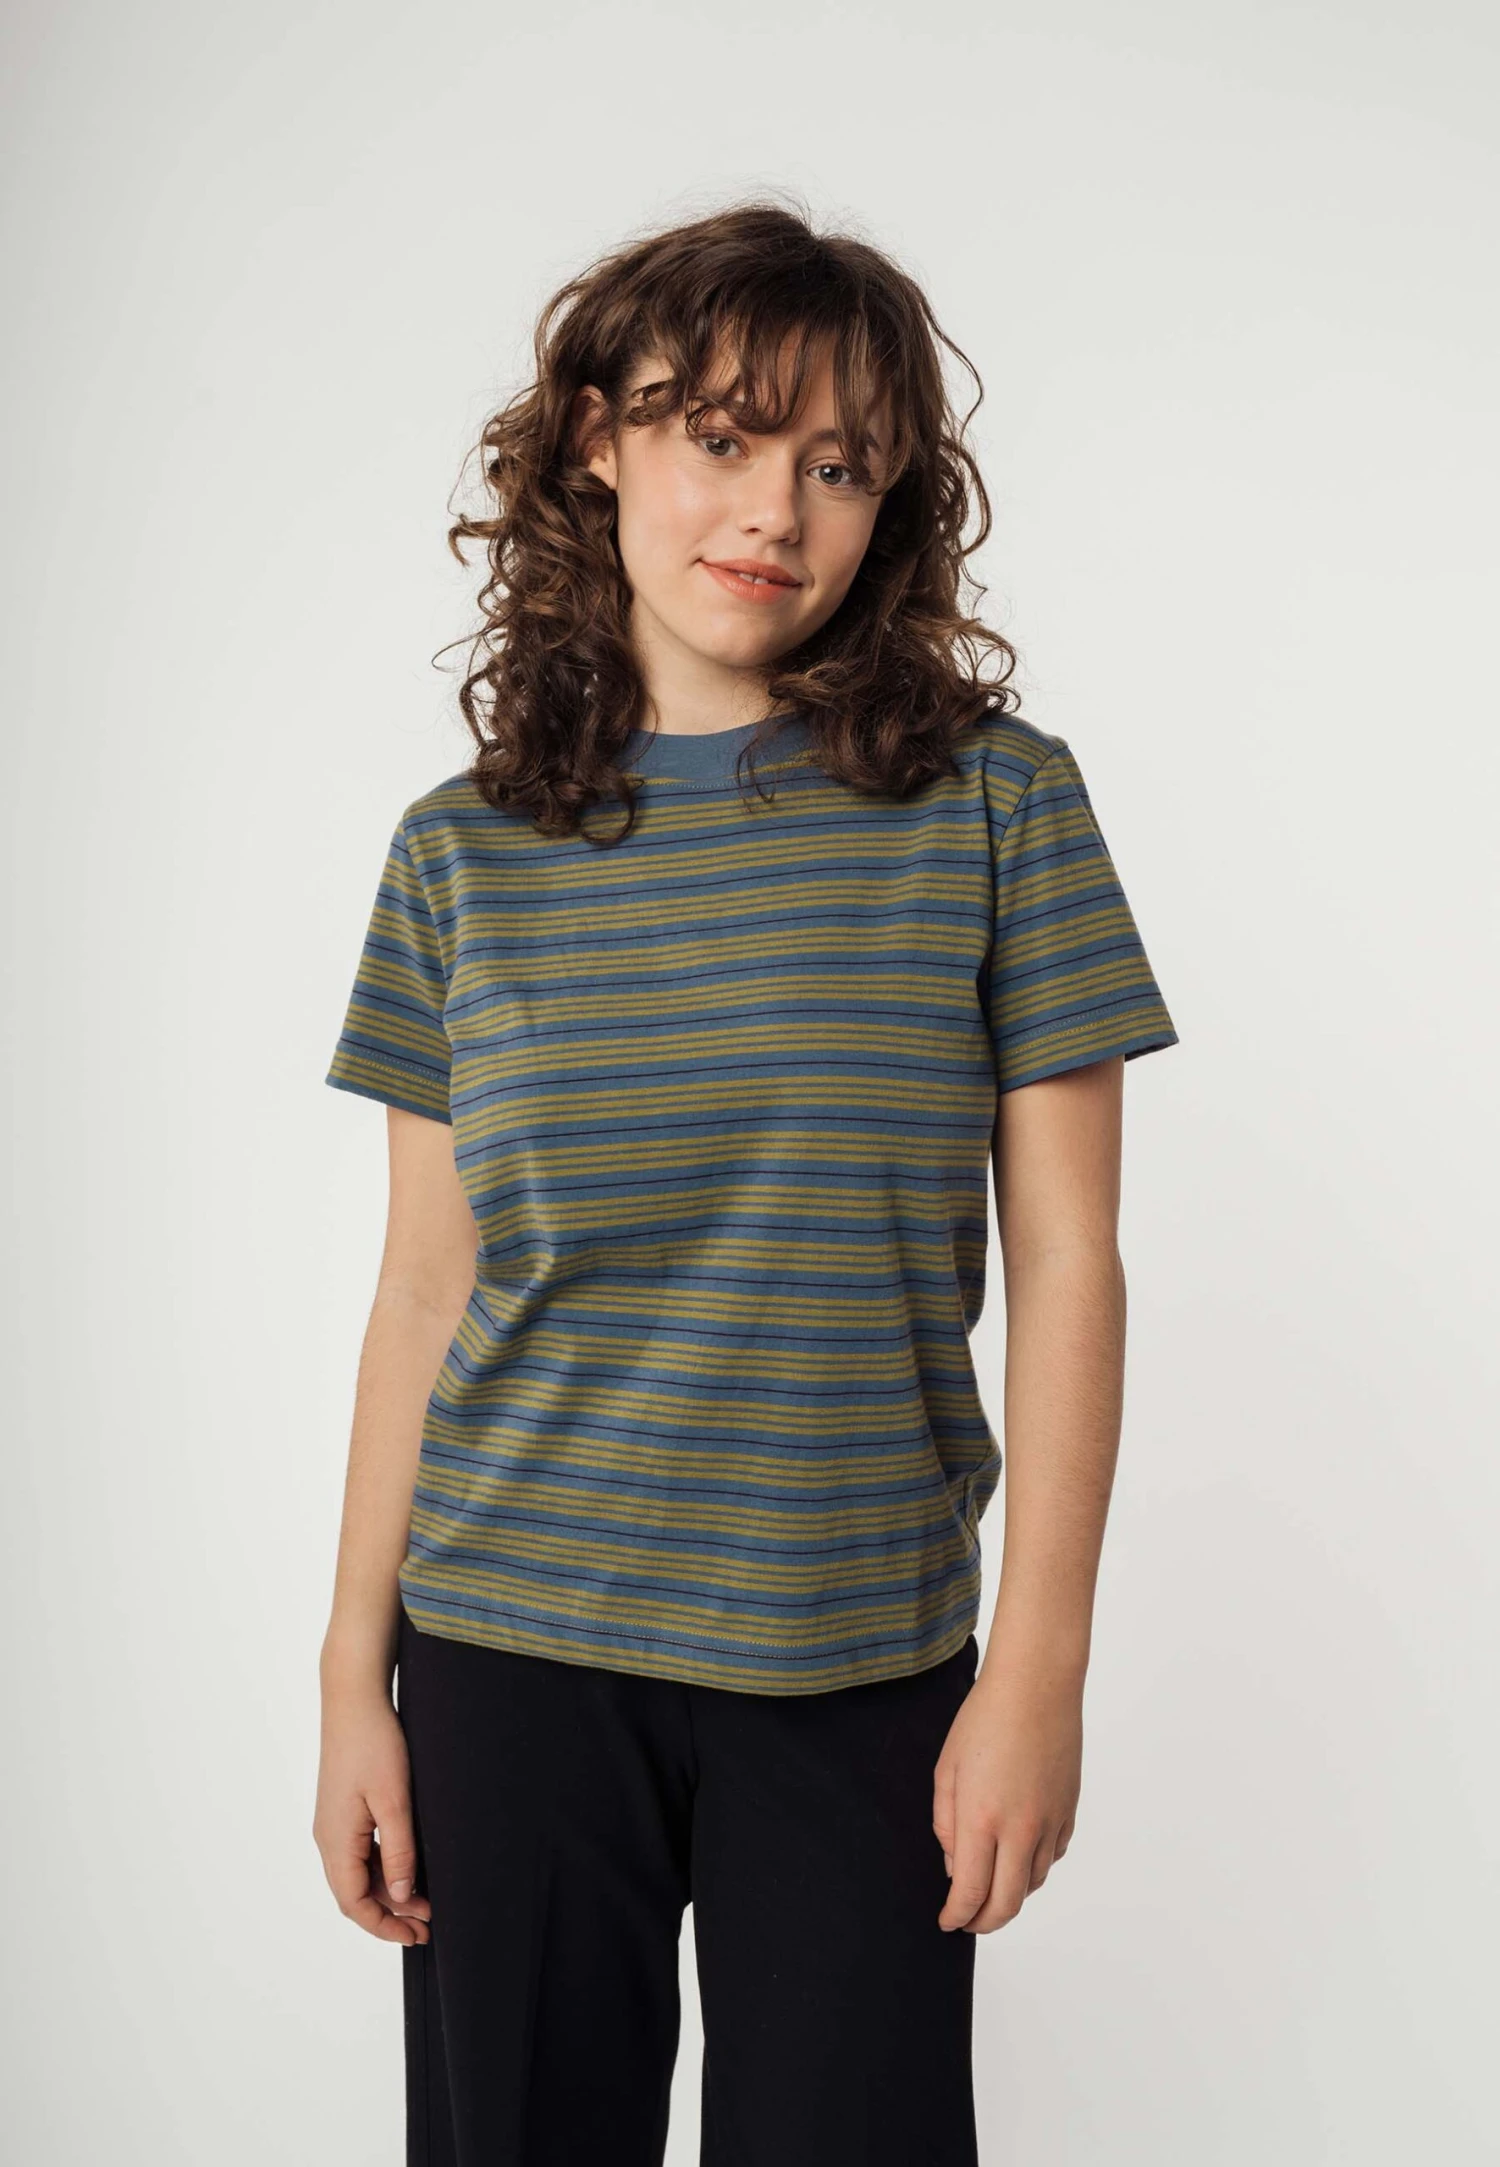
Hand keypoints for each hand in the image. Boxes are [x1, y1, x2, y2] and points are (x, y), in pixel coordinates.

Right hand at [313, 1683, 431, 1944]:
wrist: (354, 1700)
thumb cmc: (374, 1744)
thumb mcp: (394, 1800)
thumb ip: (398, 1850)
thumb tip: (401, 1894)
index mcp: (336, 1841)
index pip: (354, 1904)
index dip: (383, 1926)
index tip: (416, 1936)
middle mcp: (328, 1838)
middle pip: (355, 1894)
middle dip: (390, 1914)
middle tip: (428, 1926)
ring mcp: (333, 1824)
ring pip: (358, 1875)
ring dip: (388, 1892)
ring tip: (425, 1902)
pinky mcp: (342, 1811)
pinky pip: (359, 1853)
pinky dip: (382, 1869)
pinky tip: (407, 1869)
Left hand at [931, 1652, 1081, 1932]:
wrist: (1037, 1685)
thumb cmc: (984, 1719)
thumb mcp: (947, 1769)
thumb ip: (946, 1825)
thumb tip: (955, 1866)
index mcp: (982, 1819)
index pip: (970, 1892)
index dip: (957, 1916)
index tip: (947, 1922)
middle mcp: (1021, 1829)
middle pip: (1007, 1904)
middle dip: (984, 1923)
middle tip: (967, 1921)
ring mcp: (1050, 1822)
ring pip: (1033, 1884)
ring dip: (1009, 1896)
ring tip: (990, 1889)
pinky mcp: (1069, 1812)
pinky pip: (1051, 1857)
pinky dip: (1033, 1869)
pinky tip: (1018, 1857)